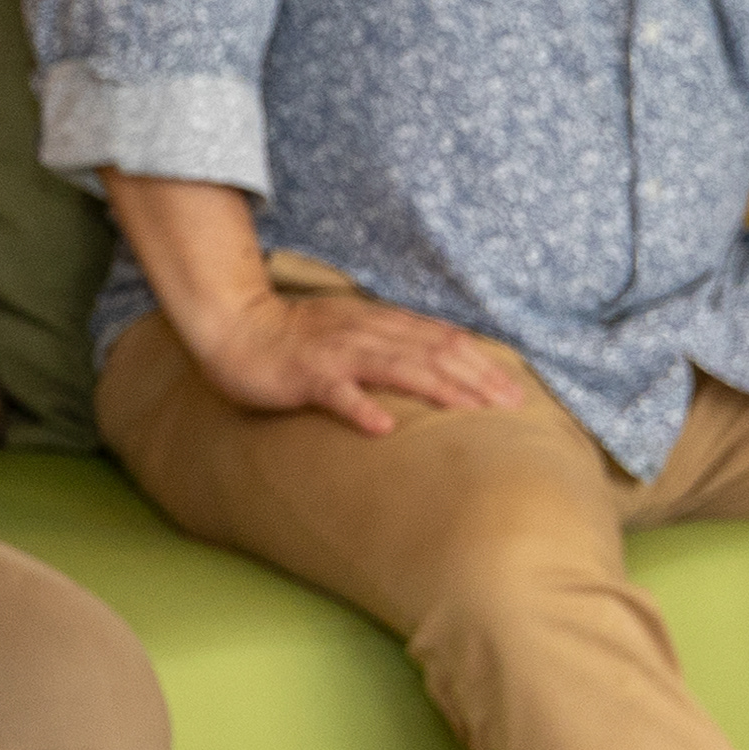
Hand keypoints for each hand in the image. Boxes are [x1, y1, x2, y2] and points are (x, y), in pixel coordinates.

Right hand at [181, 289, 527, 436]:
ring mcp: (336, 353)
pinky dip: (360, 407)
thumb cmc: (293, 337)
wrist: (235, 325)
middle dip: (475, 377)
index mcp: (378, 321)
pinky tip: (383, 427)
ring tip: (471, 411)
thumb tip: (432, 365)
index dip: (481, 362)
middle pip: (431, 351)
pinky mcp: (306, 375)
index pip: (441, 338)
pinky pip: (336, 392)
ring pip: (396, 366)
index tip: (513, 389)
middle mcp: (364, 332)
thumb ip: (387, 343)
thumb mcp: (350, 332)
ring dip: (437, 388)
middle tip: (510, 405)